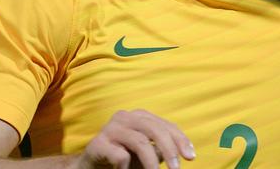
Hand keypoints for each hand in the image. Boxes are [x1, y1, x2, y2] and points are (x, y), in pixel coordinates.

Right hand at [76, 109, 194, 168]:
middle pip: (154, 129)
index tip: (191, 157)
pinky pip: (121, 156)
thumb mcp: (145, 154)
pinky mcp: (97, 144)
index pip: (165, 125)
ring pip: (140, 142)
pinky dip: (127, 168)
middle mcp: (125, 117)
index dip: (180, 140)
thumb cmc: (121, 160)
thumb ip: (160, 150)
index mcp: (139, 116)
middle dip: (169, 150)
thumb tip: (182, 153)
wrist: (89, 168)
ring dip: (152, 163)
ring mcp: (110, 128)